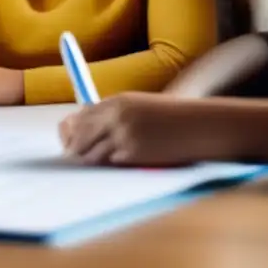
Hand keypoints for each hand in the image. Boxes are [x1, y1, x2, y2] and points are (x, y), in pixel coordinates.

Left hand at [59, 93, 229, 166]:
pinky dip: (112, 165)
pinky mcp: (132, 153)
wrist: (198, 126)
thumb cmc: (170, 118)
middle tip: (75, 157)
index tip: (69, 141)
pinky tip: (123, 162)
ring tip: (102, 160)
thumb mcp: (139, 107)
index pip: (81, 117)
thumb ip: (113, 115)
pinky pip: (110, 163)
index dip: (71, 131)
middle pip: (80, 135)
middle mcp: (116, 116)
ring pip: (91, 153)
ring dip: (93, 159)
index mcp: (117, 101)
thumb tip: (84, 129)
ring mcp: (123, 135)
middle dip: (75, 148)